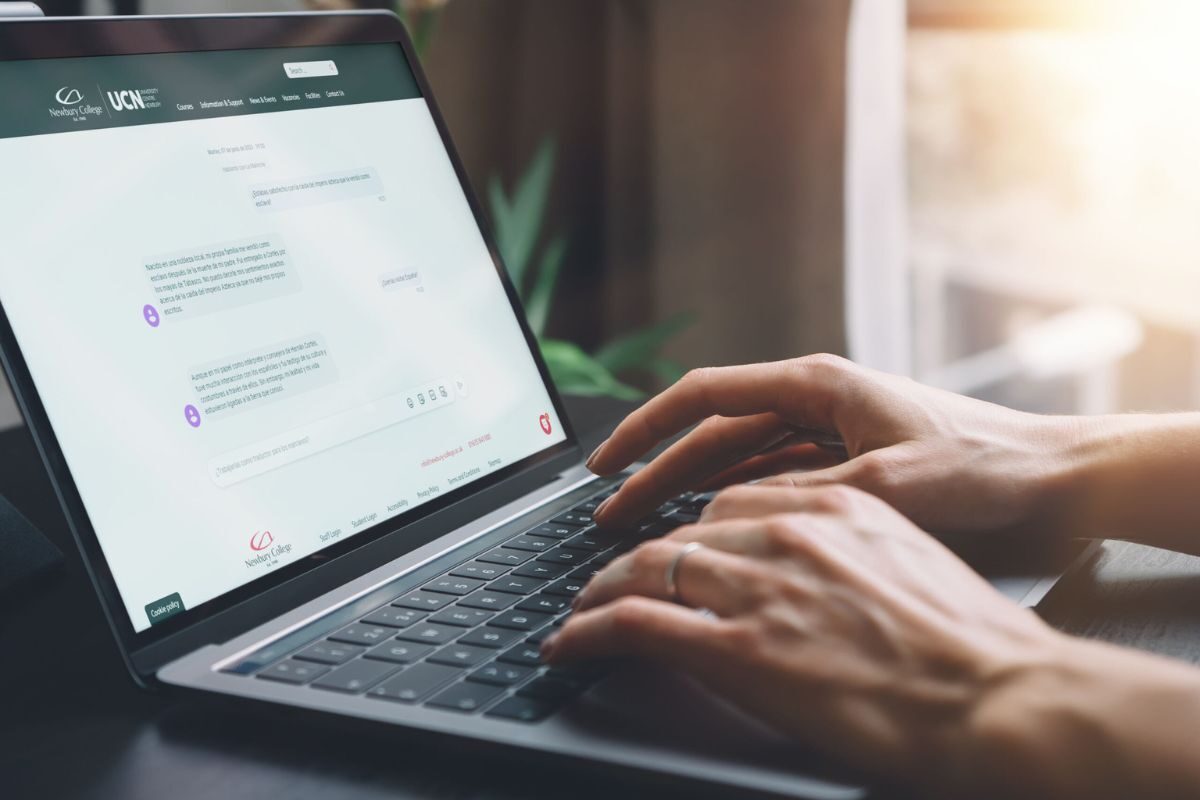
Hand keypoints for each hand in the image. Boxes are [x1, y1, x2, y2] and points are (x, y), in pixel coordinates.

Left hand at [544, 484, 1068, 791]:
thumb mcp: (910, 567)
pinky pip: (637, 622)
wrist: (1001, 697)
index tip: (672, 548)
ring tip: (581, 612)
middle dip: (639, 556)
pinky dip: (591, 629)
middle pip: (683, 532)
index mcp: (833, 506)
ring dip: (601, 590)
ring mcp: (761, 585)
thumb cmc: (973, 645)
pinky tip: (571, 641)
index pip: (730, 499)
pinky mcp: (739, 646)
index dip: (690, 530)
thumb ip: (848, 554)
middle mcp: (788, 531)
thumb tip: (812, 575)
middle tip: (609, 578)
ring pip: (647, 567)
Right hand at [588, 354, 1083, 536]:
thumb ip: (809, 495)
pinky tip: (712, 530)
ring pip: (739, 461)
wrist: (1056, 478)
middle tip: (612, 509)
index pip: (706, 397)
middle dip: (659, 470)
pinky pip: (773, 481)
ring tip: (648, 524)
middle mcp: (818, 402)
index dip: (646, 428)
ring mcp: (832, 433)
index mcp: (818, 384)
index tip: (606, 462)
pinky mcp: (849, 464)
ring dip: (692, 490)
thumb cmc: (987, 464)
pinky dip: (737, 503)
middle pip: (714, 434)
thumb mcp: (891, 484)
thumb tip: (731, 517)